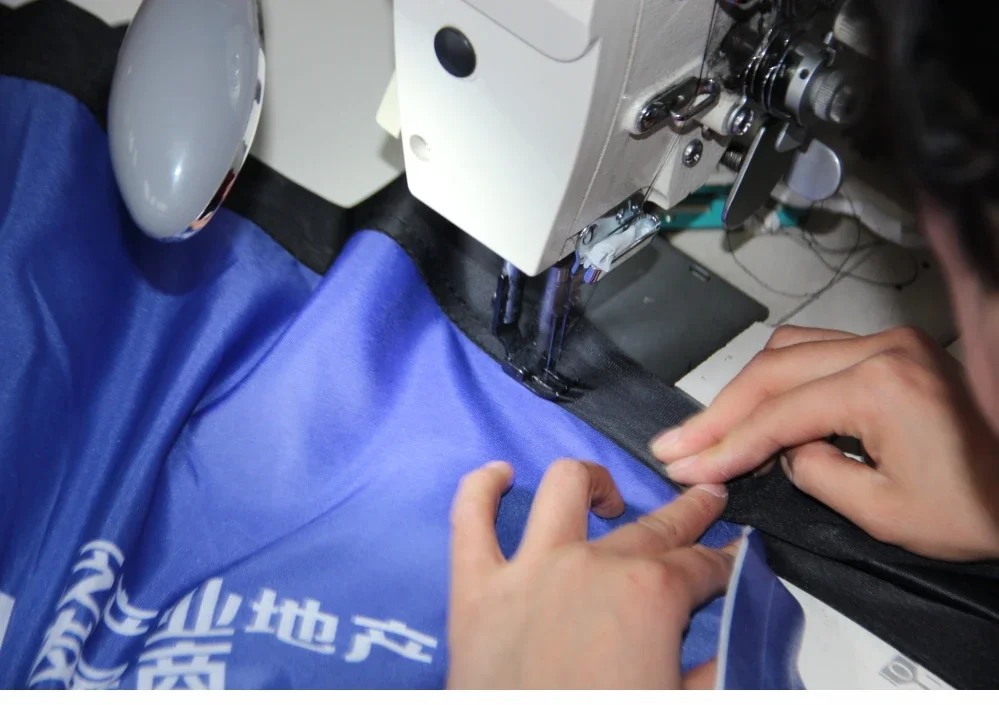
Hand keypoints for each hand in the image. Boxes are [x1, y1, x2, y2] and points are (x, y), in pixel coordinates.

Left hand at [447, 459, 734, 688]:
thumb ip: (713, 673)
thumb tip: (732, 648)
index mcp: (650, 597)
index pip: (701, 566)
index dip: (722, 563)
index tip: (730, 560)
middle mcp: (592, 567)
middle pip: (652, 527)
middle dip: (688, 514)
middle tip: (704, 503)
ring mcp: (530, 569)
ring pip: (565, 489)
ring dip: (592, 483)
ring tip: (606, 495)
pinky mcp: (476, 587)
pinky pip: (469, 518)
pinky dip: (481, 489)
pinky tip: (498, 475)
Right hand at [650, 325, 998, 560]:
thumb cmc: (980, 509)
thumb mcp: (884, 513)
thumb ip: (813, 473)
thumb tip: (781, 451)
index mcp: (882, 386)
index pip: (777, 414)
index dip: (723, 445)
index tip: (682, 464)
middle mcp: (883, 349)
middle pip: (771, 372)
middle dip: (718, 413)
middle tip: (675, 444)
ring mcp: (890, 343)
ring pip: (788, 351)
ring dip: (744, 390)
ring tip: (708, 428)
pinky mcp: (894, 350)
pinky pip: (816, 351)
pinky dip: (778, 379)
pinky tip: (757, 405)